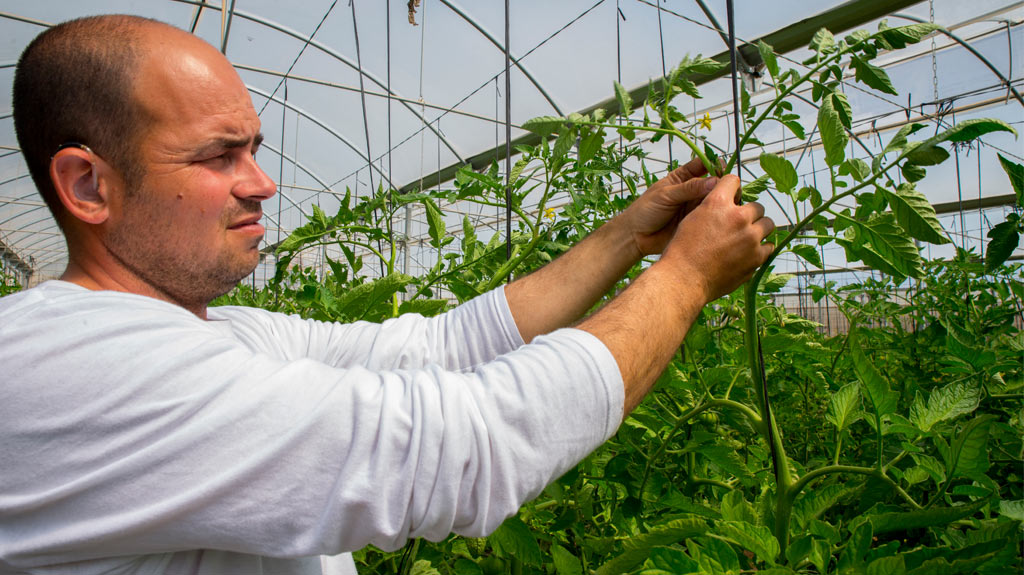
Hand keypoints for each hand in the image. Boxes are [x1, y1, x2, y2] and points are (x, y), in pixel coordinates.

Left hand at [618, 157, 720, 256]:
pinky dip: (718, 216)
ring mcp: (695, 207)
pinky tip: (722, 218)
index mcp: (682, 178)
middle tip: (728, 190)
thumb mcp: (666, 195)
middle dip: (722, 184)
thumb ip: (689, 188)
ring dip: (722, 201)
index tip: (724, 168)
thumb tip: (714, 181)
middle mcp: (692, 191)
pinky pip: (711, 217)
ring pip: (715, 200)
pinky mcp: (698, 222)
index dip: (714, 164)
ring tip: (727, 204)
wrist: (636, 236)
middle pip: (714, 183)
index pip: (702, 165)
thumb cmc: (644, 211)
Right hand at [658, 175, 774, 302]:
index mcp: (718, 204)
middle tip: (739, 225)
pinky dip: (760, 249)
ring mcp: (751, 239)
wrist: (684, 279)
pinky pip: (768, 248)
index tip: (732, 194)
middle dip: (750, 214)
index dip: (731, 187)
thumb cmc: (682, 250)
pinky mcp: (756, 259)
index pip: (733, 180)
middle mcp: (739, 218)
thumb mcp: (691, 219)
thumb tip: (725, 203)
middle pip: (758, 206)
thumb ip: (711, 207)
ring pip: (768, 225)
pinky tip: (748, 253)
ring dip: (759, 229)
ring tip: (746, 239)